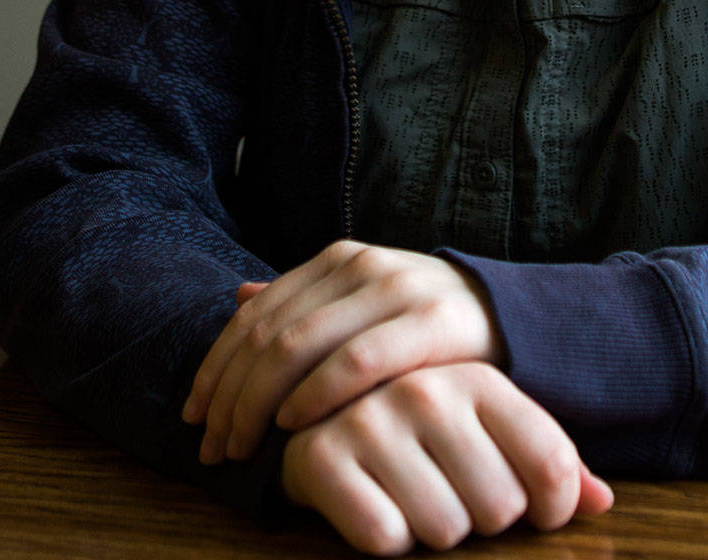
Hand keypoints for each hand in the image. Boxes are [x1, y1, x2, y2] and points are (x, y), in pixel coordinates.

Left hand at [183, 240, 504, 462]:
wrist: (514, 318)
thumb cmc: (425, 325)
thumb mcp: (361, 305)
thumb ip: (305, 303)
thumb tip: (237, 297)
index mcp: (336, 260)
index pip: (253, 315)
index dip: (215, 367)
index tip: (194, 416)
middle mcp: (360, 265)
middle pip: (268, 334)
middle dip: (230, 395)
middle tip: (212, 446)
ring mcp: (395, 289)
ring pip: (300, 345)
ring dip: (259, 403)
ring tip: (242, 447)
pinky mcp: (430, 322)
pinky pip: (357, 361)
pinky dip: (315, 393)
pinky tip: (293, 424)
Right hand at [281, 361, 613, 554]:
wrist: (312, 410)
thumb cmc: (422, 434)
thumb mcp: (489, 433)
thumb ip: (549, 464)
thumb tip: (603, 502)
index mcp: (479, 378)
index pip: (551, 464)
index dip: (552, 509)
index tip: (533, 513)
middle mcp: (428, 390)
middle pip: (501, 508)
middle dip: (480, 520)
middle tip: (449, 494)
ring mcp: (372, 419)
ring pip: (445, 530)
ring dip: (430, 532)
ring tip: (409, 496)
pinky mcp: (324, 456)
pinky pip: (385, 538)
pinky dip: (383, 538)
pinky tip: (371, 503)